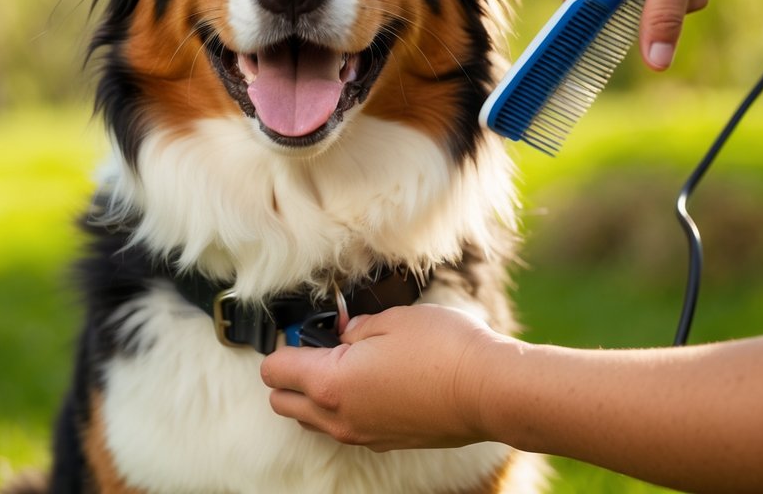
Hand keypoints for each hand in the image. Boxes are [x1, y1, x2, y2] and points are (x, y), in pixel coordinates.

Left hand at [260, 304, 505, 450]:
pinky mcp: (385, 442)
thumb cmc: (442, 349)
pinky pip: (345, 427)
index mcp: (330, 384)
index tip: (310, 328)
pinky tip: (375, 382)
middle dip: (290, 374)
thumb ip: (353, 328)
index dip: (286, 343)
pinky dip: (345, 407)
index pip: (274, 371)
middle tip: (323, 344)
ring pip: (312, 420)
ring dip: (315, 394)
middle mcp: (339, 418)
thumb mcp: (389, 319)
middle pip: (282, 402)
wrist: (488, 389)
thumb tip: (343, 333)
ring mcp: (362, 435)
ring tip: (350, 363)